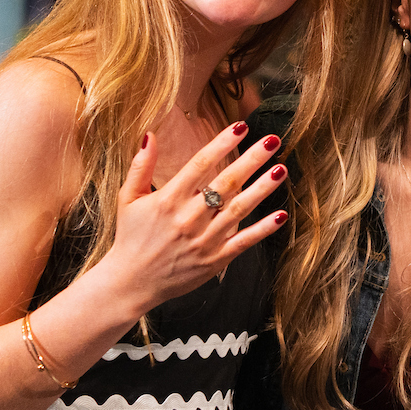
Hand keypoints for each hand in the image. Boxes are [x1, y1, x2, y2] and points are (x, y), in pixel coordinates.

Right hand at [93, 123, 287, 311]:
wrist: (131, 283)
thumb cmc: (131, 237)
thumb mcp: (128, 199)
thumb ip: (140, 166)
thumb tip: (149, 135)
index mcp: (168, 200)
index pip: (199, 164)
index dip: (221, 143)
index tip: (241, 126)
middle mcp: (188, 218)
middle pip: (226, 183)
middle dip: (252, 160)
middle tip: (273, 140)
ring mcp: (204, 240)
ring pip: (239, 210)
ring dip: (262, 189)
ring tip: (281, 170)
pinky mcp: (214, 260)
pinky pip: (243, 242)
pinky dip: (263, 229)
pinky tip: (281, 215)